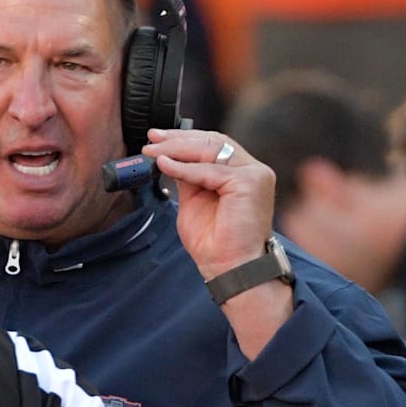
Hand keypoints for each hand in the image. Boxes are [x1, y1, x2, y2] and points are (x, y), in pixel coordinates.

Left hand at [144, 128, 287, 357]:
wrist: (228, 269)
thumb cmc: (214, 243)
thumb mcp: (193, 201)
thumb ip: (187, 177)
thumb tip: (168, 156)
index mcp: (242, 173)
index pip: (213, 144)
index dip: (183, 137)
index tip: (156, 137)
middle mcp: (252, 170)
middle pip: (212, 142)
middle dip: (177, 139)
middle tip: (151, 140)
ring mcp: (254, 175)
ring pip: (211, 150)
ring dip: (177, 149)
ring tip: (152, 152)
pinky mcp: (251, 183)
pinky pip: (210, 170)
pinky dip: (184, 168)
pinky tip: (164, 166)